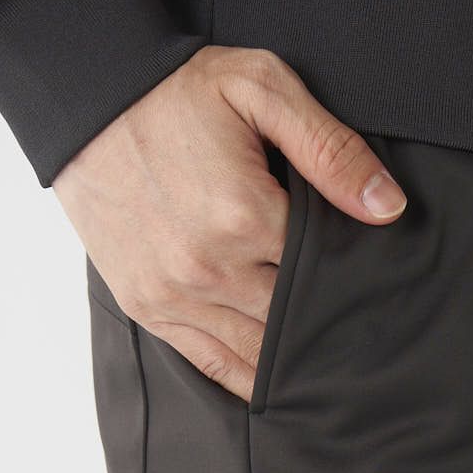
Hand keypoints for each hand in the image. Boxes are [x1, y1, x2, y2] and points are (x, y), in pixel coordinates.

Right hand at [53, 45, 407, 401]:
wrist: (85, 98)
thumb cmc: (177, 90)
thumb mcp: (262, 89)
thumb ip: (330, 149)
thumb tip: (388, 208)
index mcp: (245, 216)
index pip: (325, 270)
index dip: (352, 273)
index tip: (375, 278)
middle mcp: (209, 267)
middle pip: (295, 318)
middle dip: (326, 317)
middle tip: (360, 322)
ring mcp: (173, 294)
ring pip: (259, 352)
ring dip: (293, 356)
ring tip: (329, 359)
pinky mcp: (146, 306)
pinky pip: (211, 362)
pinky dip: (248, 377)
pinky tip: (278, 382)